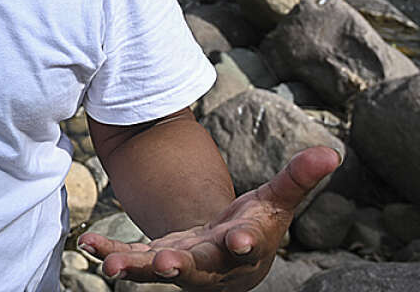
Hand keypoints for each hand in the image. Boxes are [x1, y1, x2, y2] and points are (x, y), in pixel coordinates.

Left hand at [77, 146, 340, 291]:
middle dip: (181, 265)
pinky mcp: (155, 258)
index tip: (237, 241)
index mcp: (243, 244)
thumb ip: (298, 177)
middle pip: (197, 267)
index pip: (246, 243)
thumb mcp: (275, 200)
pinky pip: (131, 257)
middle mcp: (211, 262)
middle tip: (166, 263)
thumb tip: (332, 151)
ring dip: (134, 266)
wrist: (230, 259)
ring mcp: (180, 263)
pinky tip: (87, 242)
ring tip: (110, 265)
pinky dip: (110, 250)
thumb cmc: (256, 225)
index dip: (242, 242)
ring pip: (156, 269)